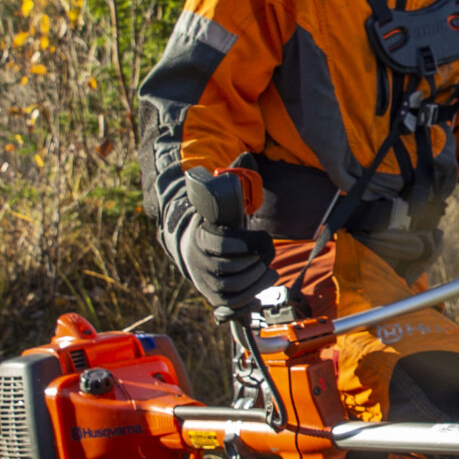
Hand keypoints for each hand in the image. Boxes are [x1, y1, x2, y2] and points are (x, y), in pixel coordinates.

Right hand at [176, 168, 276, 313]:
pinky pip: (235, 302)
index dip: (246, 244)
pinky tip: (265, 277)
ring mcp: (205, 281)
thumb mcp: (222, 203)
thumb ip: (235, 181)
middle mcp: (199, 261)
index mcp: (200, 236)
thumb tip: (247, 155)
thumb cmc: (215, 223)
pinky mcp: (212, 297)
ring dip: (259, 277)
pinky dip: (255, 293)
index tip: (262, 240)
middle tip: (266, 253)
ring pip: (237, 286)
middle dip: (256, 260)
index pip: (223, 245)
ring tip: (267, 266)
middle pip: (234, 268)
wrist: (191, 247)